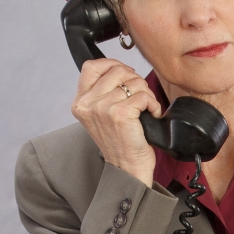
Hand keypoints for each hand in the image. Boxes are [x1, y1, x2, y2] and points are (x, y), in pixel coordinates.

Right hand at [69, 58, 162, 186]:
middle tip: (140, 97)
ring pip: (133, 82)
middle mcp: (87, 104)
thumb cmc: (119, 142)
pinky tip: (150, 115)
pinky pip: (143, 95)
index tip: (126, 76)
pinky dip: (153, 104)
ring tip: (144, 109)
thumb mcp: (101, 115)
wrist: (127, 168)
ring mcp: (102, 108)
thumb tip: (121, 69)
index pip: (91, 66)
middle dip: (135, 80)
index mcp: (80, 102)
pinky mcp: (120, 113)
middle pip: (117, 70)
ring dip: (146, 94)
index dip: (112, 65)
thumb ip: (103, 92)